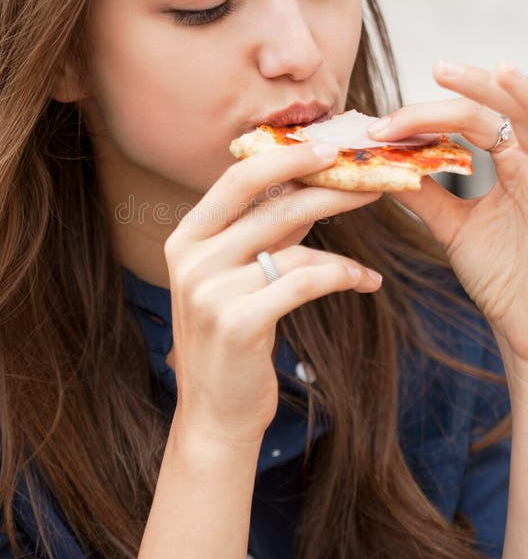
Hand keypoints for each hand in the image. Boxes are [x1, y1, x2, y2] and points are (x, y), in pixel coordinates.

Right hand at [164, 142, 382, 445]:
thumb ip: (261, 233)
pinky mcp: (238, 323)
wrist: (214, 411)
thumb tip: (307, 186)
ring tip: (366, 265)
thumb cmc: (230, 339)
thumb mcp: (234, 277)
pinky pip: (305, 283)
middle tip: (371, 182)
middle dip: (329, 188)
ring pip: (294, 246)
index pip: (237, 179)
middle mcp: (191, 258)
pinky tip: (362, 281)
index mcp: (187, 238)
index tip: (329, 147)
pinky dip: (342, 276)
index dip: (286, 158)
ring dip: (342, 249)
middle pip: (272, 205)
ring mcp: (210, 290)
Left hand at [368, 59, 527, 382]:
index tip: (383, 124)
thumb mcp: (456, 228)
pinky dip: (522, 109)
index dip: (430, 115)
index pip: (474, 122)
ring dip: (488, 90)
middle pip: (501, 106)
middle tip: (436, 69)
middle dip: (469, 84)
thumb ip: (426, 195)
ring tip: (454, 70)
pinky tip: (507, 84)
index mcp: (508, 165)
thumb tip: (383, 169)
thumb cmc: (505, 275)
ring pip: (523, 115)